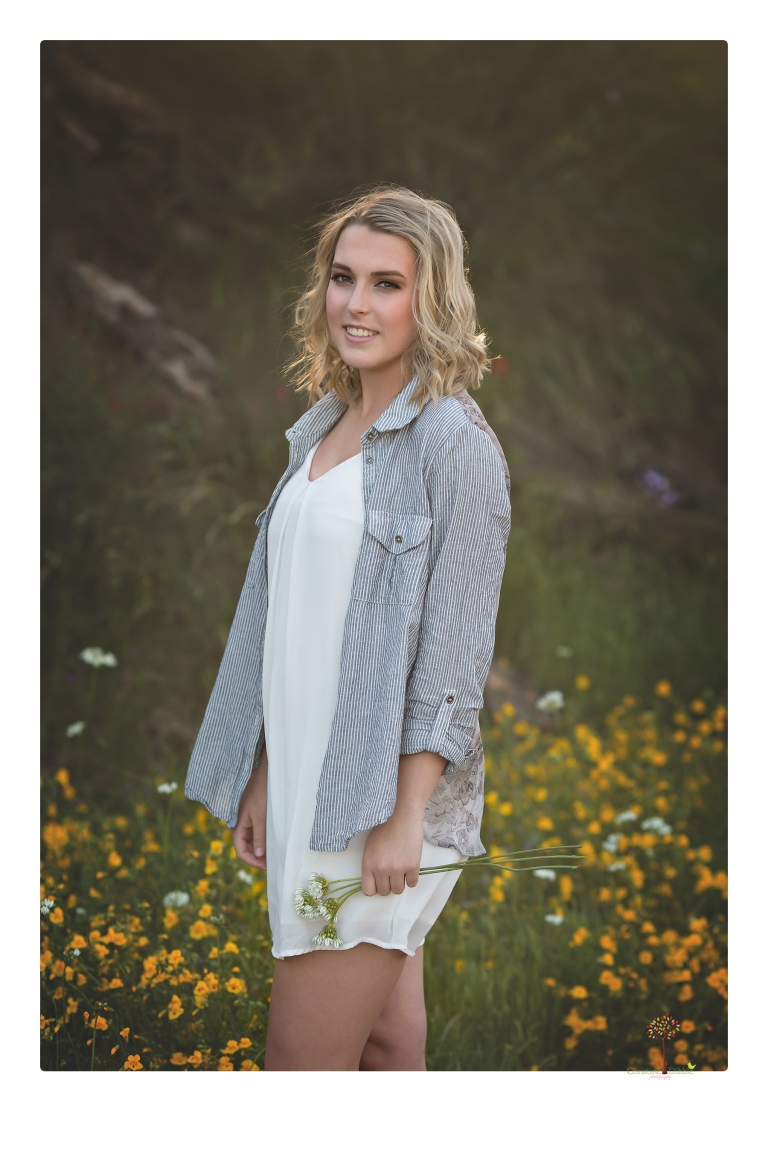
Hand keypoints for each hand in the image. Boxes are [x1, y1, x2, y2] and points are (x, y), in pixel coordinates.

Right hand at [232, 748, 267, 870]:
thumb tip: (259, 856)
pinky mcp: (253, 816)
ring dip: (263, 849)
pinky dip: (265, 839)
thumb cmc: (260, 793)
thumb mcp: (260, 817)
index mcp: (237, 827)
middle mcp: (239, 826)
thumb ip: (260, 837)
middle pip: (246, 849)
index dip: (253, 862)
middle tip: (274, 862)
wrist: (262, 773)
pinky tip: (275, 841)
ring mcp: (246, 822)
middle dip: (258, 858)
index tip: (268, 866)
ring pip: (253, 842)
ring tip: (276, 853)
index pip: (241, 852)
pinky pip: (257, 833)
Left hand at [360, 806, 423, 896]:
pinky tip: (409, 869)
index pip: (368, 891)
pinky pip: (412, 884)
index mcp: (368, 864)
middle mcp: (381, 869)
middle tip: (391, 875)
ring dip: (400, 883)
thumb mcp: (370, 847)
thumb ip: (370, 864)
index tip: (379, 883)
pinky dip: (411, 879)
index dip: (375, 888)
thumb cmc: (385, 827)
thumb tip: (374, 880)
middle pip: (384, 892)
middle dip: (388, 885)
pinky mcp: (412, 866)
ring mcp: (397, 869)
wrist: (402, 816)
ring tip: (401, 872)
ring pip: (398, 890)